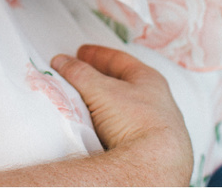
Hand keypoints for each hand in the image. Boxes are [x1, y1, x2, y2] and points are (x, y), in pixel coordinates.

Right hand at [53, 45, 192, 184]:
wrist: (153, 168)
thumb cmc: (133, 121)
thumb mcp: (99, 89)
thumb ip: (79, 73)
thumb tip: (62, 61)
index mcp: (150, 80)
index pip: (120, 60)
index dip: (98, 55)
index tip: (81, 53)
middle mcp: (159, 102)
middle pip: (125, 85)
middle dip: (102, 80)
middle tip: (81, 77)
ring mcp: (159, 129)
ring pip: (128, 110)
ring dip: (108, 106)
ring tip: (87, 105)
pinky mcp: (153, 152)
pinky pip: (128, 132)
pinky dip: (113, 127)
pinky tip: (101, 132)